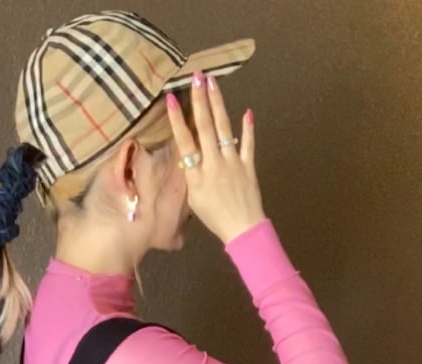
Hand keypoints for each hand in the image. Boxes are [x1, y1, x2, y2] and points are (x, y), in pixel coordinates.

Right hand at [167, 73, 265, 245]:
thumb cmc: (215, 218)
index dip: (178, 119)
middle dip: (200, 100)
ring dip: (218, 104)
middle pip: (205, 127)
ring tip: (213, 83)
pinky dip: (247, 128)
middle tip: (197, 77)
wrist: (242, 229)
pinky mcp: (248, 165)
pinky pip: (248, 143)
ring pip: (223, 129)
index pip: (185, 142)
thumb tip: (188, 155)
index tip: (173, 98)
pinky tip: (247, 112)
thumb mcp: (195, 199)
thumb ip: (193, 174)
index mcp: (197, 175)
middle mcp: (214, 165)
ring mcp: (232, 163)